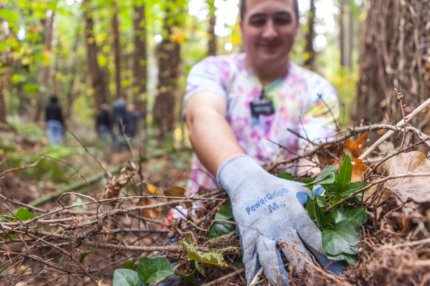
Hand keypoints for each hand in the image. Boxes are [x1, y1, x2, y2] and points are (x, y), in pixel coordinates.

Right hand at [217, 156, 341, 284]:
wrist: (246, 181)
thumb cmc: (276, 187)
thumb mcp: (297, 188)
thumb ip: (315, 195)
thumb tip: (331, 196)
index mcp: (294, 213)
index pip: (311, 233)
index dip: (324, 250)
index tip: (337, 266)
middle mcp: (279, 224)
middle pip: (293, 250)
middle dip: (306, 268)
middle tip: (317, 281)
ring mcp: (262, 231)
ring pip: (270, 256)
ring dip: (277, 273)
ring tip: (285, 285)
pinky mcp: (248, 236)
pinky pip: (250, 257)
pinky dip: (252, 271)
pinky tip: (253, 282)